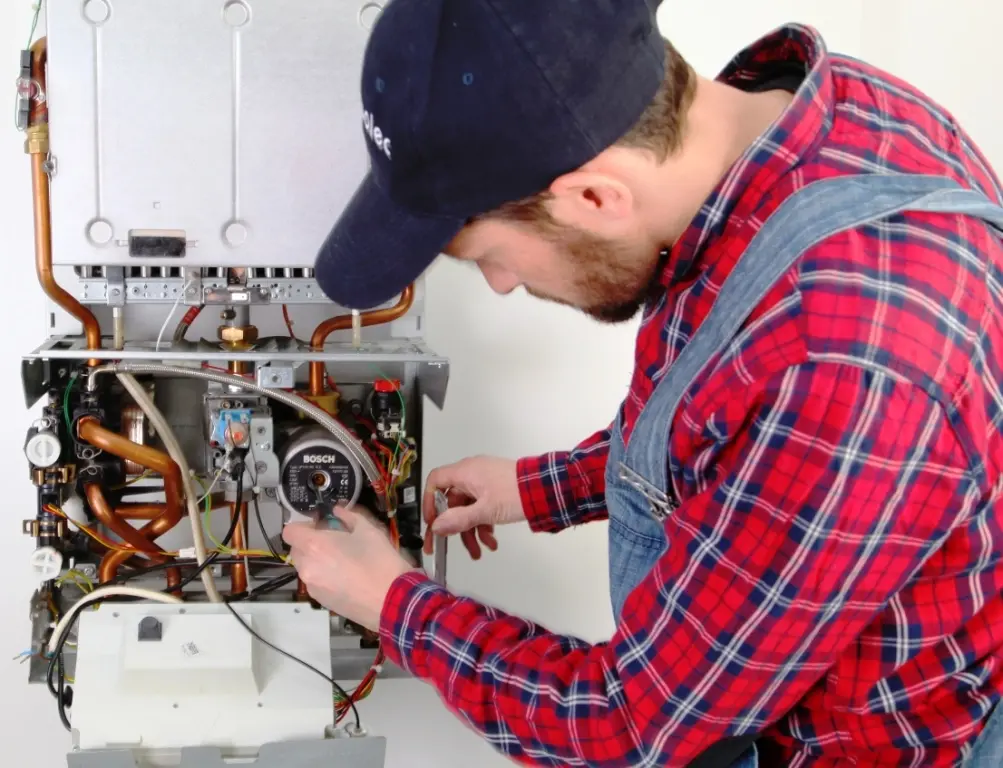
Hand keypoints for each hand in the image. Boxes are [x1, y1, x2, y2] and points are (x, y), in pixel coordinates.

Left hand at [281, 506, 415, 631]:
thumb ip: (349, 517)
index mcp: (315, 546)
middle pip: (297, 550)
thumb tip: (338, 512)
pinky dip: (324, 577)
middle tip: (333, 541)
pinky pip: (316, 582)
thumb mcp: (368, 530)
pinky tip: (347, 577)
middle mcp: (307, 567)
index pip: (289, 531)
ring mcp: (312, 586)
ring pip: (306, 567)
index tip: (319, 525)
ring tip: (342, 561)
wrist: (392, 600)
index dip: (302, 525)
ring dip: (317, 561)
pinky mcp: (321, 601)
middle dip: (310, 543)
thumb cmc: (379, 562)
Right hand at [422, 456, 524, 559]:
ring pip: (468, 509)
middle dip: (454, 527)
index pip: (436, 482)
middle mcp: (472, 475)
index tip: (432, 522)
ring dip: (471, 531)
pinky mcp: (496, 491)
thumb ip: (458, 520)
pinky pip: (482, 508)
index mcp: (465, 472)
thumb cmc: (516, 493)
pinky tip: (491, 541)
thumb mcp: (485, 510)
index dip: (429, 502)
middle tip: (446, 547)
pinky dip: (484, 524)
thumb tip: (437, 527)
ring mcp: (485, 483)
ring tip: (479, 551)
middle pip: (453, 502)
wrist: (546, 489)